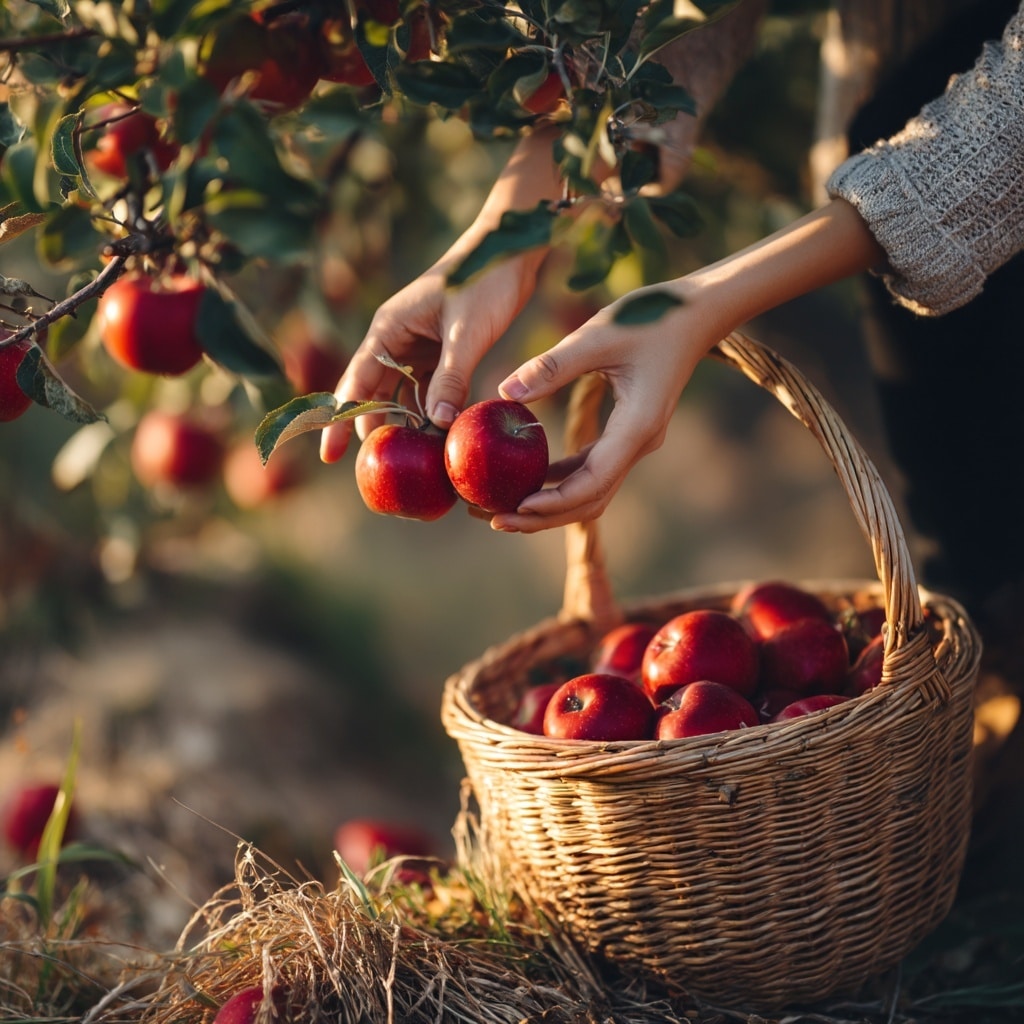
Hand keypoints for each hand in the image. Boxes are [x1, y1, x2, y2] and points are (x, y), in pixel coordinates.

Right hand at [320, 128, 563, 462]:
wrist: (511, 247)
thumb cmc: (484, 279)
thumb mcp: (467, 332)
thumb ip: (451, 376)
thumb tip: (436, 424)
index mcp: (388, 330)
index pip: (354, 383)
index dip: (339, 422)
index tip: (328, 458)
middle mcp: (396, 339)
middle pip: (373, 394)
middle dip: (371, 431)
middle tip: (375, 473)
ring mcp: (418, 345)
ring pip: (401, 394)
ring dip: (404, 425)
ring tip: (408, 463)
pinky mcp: (441, 349)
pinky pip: (428, 388)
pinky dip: (430, 412)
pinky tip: (438, 437)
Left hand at [491, 280, 720, 532]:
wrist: (696, 313)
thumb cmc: (651, 317)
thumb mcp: (597, 335)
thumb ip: (551, 366)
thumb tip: (504, 392)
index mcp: (636, 427)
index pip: (594, 482)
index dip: (555, 501)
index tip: (517, 507)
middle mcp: (638, 444)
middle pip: (589, 500)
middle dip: (543, 516)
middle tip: (495, 521)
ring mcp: (634, 442)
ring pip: (590, 491)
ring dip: (549, 505)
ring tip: (502, 508)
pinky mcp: (626, 434)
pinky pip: (591, 469)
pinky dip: (560, 480)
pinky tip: (528, 478)